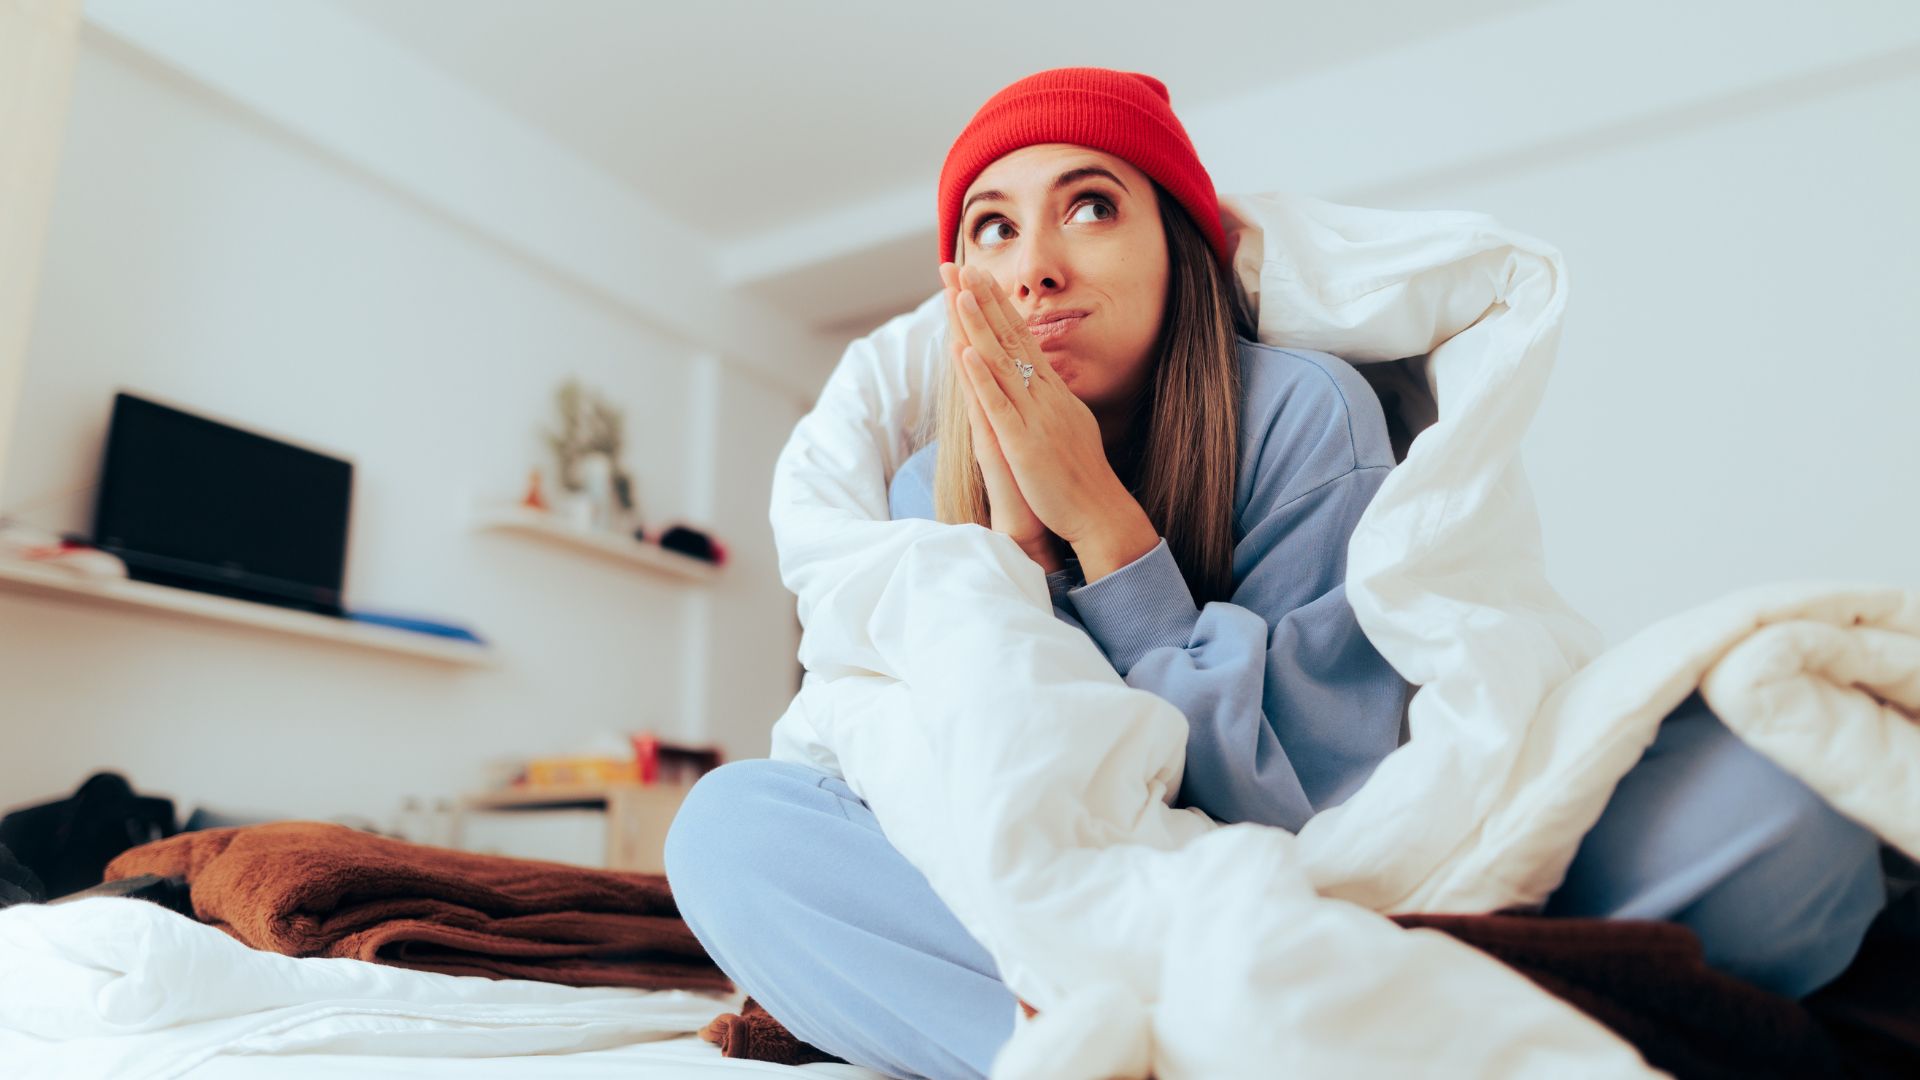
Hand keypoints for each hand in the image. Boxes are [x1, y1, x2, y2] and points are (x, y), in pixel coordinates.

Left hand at [947, 263, 1147, 557]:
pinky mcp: (1023, 443)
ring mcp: (1034, 417)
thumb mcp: (1069, 426)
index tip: (982, 277)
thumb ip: (1054, 402)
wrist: (1100, 512)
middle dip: (986, 300)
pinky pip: (999, 404)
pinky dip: (982, 377)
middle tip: (964, 265)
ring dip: (980, 325)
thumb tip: (1046, 382)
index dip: (1001, 305)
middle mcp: (1044, 396)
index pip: (1023, 338)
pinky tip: (965, 352)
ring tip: (961, 292)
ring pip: (1002, 362)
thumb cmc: (1081, 477)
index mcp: (1053, 392)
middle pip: (1011, 338)